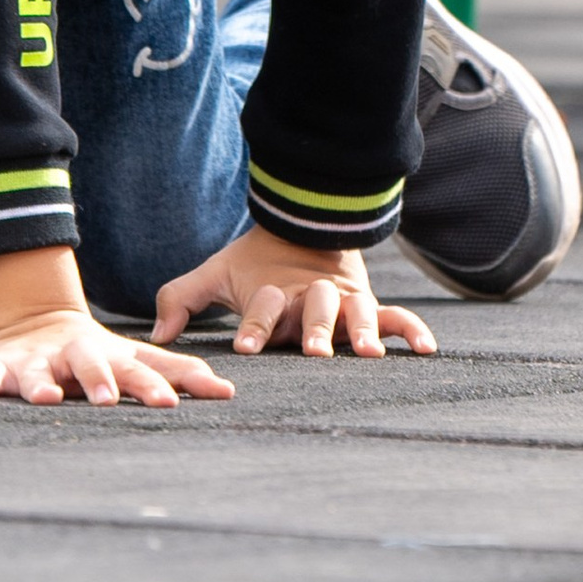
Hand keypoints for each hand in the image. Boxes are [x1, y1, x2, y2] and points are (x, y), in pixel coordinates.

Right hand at [0, 249, 234, 407]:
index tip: (171, 404)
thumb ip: (178, 372)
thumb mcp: (136, 360)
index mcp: (111, 357)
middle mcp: (76, 356)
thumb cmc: (99, 356)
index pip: (138, 369)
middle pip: (90, 366)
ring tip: (45, 398)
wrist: (39, 322)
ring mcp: (37, 362)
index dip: (153, 386)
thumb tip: (230, 393)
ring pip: (37, 374)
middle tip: (108, 402)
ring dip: (40, 385)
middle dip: (99, 381)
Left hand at [152, 224, 438, 362]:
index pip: (262, 308)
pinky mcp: (369, 305)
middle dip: (313, 329)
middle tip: (311, 351)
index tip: (246, 348)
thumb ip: (181, 299)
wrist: (300, 227)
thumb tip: (155, 336)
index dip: (254, 326)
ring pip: (355, 313)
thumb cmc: (253, 266)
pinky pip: (395, 317)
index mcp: (273, 293)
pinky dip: (412, 330)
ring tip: (368, 354)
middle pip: (315, 310)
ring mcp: (344, 301)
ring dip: (360, 330)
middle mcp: (311, 298)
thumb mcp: (215, 276)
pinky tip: (427, 350)